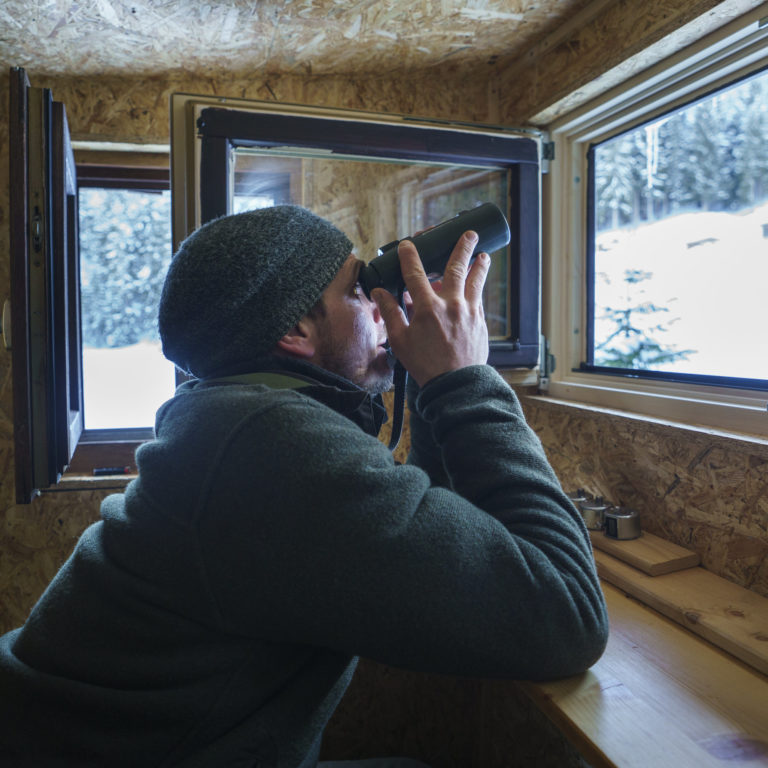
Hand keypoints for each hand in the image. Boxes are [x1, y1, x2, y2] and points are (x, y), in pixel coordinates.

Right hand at [372, 231, 489, 386]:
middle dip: (461, 247)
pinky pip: (479, 299)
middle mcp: (451, 304)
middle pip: (456, 267)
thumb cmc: (425, 365)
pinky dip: (478, 287)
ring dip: (479, 265)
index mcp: (427, 308)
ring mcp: (469, 312)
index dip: (410, 255)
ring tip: (483, 254)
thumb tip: (380, 292)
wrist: (456, 385)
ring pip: (475, 281)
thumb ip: (392, 312)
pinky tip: (478, 284)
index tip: (409, 245)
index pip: (415, 273)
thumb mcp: (400, 340)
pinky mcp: (480, 323)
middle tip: (468, 233)